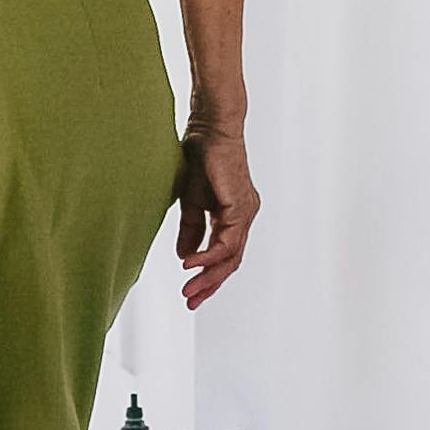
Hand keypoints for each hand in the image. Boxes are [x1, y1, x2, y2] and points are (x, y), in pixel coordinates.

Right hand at [174, 108, 255, 304]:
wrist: (208, 128)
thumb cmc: (199, 157)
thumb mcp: (190, 201)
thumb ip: (190, 229)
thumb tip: (184, 256)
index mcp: (233, 215)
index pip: (224, 254)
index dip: (208, 275)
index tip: (190, 293)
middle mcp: (244, 216)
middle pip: (231, 261)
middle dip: (210, 284)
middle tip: (190, 301)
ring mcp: (245, 212)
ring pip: (231, 256)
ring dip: (209, 275)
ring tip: (188, 289)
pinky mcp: (240, 206)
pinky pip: (228, 241)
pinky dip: (209, 255)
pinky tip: (191, 264)